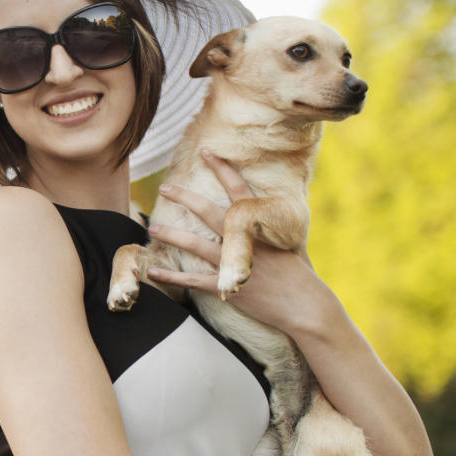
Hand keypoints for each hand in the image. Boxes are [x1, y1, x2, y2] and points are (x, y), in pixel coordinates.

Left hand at [146, 151, 328, 333]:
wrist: (304, 304)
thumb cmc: (297, 273)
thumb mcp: (286, 241)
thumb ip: (269, 228)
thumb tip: (263, 216)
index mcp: (258, 226)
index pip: (238, 189)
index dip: (222, 169)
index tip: (205, 151)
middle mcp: (243, 240)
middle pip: (208, 212)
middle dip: (184, 197)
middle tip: (164, 187)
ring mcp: (233, 263)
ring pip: (195, 244)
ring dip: (171, 235)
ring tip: (152, 228)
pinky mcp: (227, 286)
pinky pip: (194, 280)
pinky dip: (172, 277)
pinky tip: (153, 272)